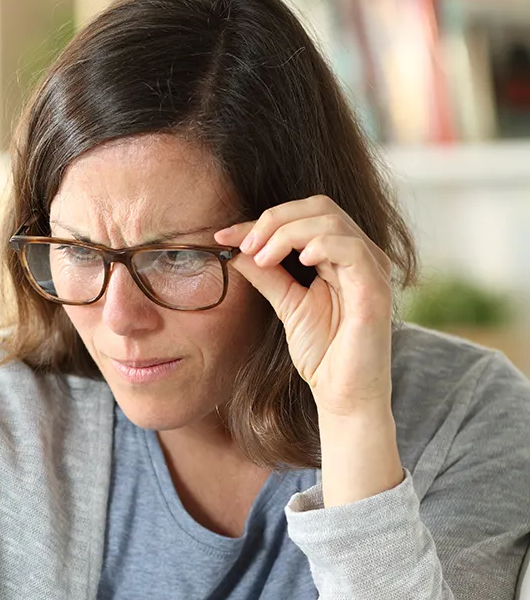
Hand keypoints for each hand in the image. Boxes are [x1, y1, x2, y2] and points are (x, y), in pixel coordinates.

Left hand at [215, 195, 394, 418]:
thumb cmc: (323, 351)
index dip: (262, 220)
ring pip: (332, 221)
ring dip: (289, 232)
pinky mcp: (375, 288)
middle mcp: (360, 255)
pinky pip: (352, 249)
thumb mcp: (286, 303)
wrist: (343, 392)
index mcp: (340, 255)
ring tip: (264, 257)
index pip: (304, 216)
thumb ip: (267, 274)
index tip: (224, 236)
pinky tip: (299, 261)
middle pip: (319, 206)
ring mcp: (371, 269)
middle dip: (274, 219)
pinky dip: (321, 245)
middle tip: (245, 244)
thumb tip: (235, 247)